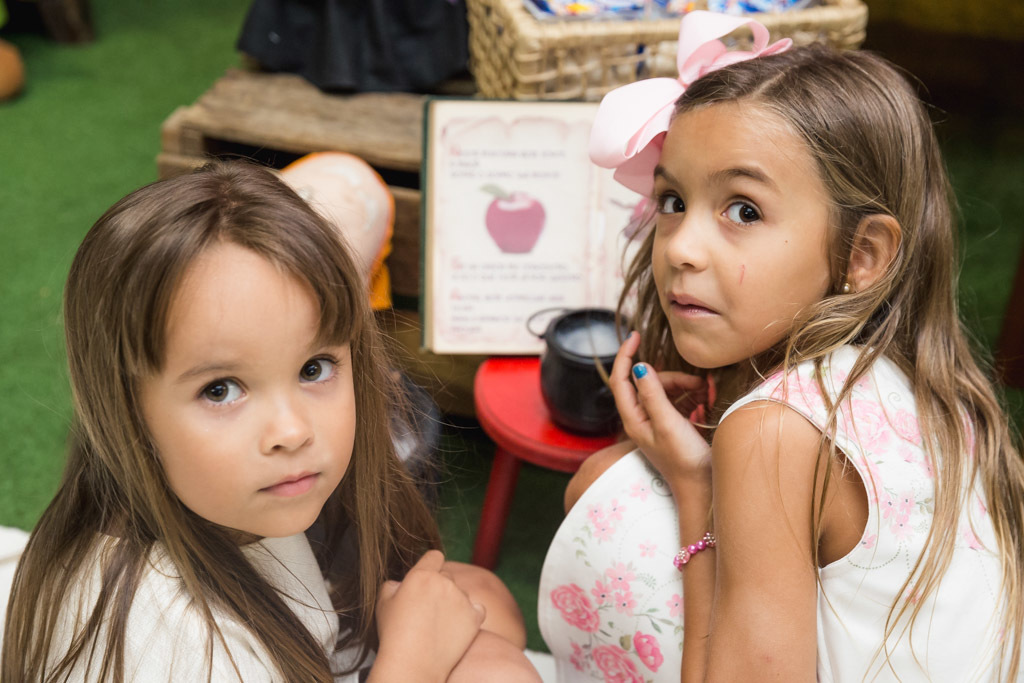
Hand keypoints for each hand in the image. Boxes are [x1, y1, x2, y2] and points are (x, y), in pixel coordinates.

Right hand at [372, 550, 485, 681]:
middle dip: (440, 588)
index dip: (430, 566)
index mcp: (422, 576)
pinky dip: (471, 615)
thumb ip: (392, 586)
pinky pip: (477, 608)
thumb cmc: (395, 637)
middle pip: (447, 576)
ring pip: (461, 593)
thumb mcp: (383, 604)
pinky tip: (457, 626)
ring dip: (454, 603)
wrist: (413, 665)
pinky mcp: (474, 617)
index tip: (428, 579)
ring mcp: (462, 599)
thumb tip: (400, 584)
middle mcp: (445, 583)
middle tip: (428, 610)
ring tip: (439, 625)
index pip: (434, 556)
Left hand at [610, 331, 711, 489]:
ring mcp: (658, 422)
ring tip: (707, 394)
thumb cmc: (684, 460)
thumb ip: (653, 394)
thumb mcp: (668, 423)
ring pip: (667, 390)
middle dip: (673, 378)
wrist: (703, 489)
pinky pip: (679, 400)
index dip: (625, 355)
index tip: (636, 335)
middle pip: (649, 382)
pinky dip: (692, 396)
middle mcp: (642, 418)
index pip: (620, 380)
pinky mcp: (674, 425)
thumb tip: (638, 366)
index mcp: (633, 418)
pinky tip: (706, 401)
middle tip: (698, 385)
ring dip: (687, 387)